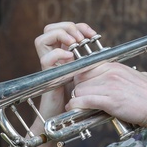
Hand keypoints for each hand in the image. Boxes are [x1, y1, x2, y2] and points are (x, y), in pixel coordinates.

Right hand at [17, 22, 98, 146]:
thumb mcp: (88, 77)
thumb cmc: (80, 100)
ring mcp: (49, 67)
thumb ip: (91, 63)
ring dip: (60, 36)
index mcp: (64, 55)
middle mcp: (53, 58)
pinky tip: (70, 58)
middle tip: (82, 38)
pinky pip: (46, 59)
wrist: (67, 120)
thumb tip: (104, 50)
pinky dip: (58, 54)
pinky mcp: (48, 78)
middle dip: (67, 27)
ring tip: (75, 44)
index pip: (65, 29)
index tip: (93, 35)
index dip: (79, 27)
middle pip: (49, 28)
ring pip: (42, 38)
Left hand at [67, 57, 146, 140]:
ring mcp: (110, 86)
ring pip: (79, 90)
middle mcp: (110, 73)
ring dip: (77, 99)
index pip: (85, 67)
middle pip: (80, 79)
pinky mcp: (110, 101)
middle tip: (79, 99)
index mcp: (115, 66)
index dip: (80, 79)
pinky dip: (76, 106)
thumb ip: (118, 75)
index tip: (79, 87)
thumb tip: (109, 79)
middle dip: (77, 90)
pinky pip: (84, 101)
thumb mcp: (133, 77)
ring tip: (79, 106)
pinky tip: (74, 109)